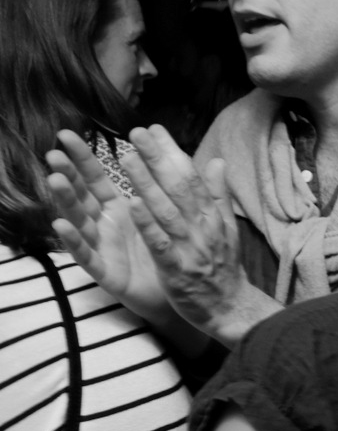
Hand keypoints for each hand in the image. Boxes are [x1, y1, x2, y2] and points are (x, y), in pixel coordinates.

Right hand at [47, 129, 175, 327]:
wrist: (189, 297)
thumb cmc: (173, 254)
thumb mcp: (172, 217)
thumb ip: (172, 187)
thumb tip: (189, 154)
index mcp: (121, 211)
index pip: (99, 180)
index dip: (84, 158)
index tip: (68, 134)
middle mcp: (107, 227)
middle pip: (84, 197)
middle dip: (69, 174)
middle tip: (54, 151)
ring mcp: (104, 250)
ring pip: (81, 223)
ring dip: (68, 202)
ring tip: (55, 180)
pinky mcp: (107, 274)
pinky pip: (88, 257)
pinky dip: (75, 242)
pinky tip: (62, 226)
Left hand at [114, 126, 267, 346]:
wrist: (231, 310)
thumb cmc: (223, 269)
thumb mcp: (226, 228)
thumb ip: (218, 194)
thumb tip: (217, 161)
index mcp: (212, 216)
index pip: (191, 176)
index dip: (172, 152)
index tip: (154, 128)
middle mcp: (202, 227)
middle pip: (178, 188)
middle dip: (157, 159)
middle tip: (136, 133)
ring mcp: (191, 248)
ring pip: (167, 211)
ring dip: (147, 184)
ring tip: (128, 159)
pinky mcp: (177, 269)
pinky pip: (161, 244)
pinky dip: (148, 224)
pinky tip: (132, 205)